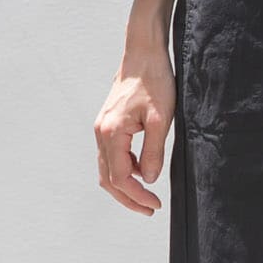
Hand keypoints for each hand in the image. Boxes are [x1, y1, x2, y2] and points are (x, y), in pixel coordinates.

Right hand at [95, 42, 174, 215]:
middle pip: (108, 179)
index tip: (156, 204)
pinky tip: (143, 171)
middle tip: (150, 209)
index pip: (120, 177)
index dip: (137, 195)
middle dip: (128, 198)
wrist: (143, 54)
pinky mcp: (108, 124)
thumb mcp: (160, 119)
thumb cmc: (154, 81)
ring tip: (146, 196)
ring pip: (107, 169)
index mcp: (111, 133)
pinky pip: (111, 156)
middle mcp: (101, 133)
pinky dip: (124, 169)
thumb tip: (150, 179)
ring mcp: (102, 128)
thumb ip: (153, 151)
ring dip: (125, 186)